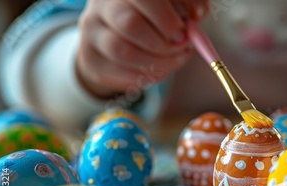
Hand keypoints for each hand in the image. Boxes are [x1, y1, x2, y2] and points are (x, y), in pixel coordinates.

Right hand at [76, 0, 208, 98]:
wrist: (117, 32)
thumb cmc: (152, 15)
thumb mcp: (172, 4)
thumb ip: (189, 5)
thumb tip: (196, 16)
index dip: (166, 18)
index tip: (182, 31)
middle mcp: (101, 6)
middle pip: (130, 25)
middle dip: (163, 43)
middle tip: (180, 48)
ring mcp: (91, 32)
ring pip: (123, 52)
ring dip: (158, 63)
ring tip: (175, 61)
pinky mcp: (90, 58)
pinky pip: (119, 74)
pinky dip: (146, 77)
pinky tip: (159, 70)